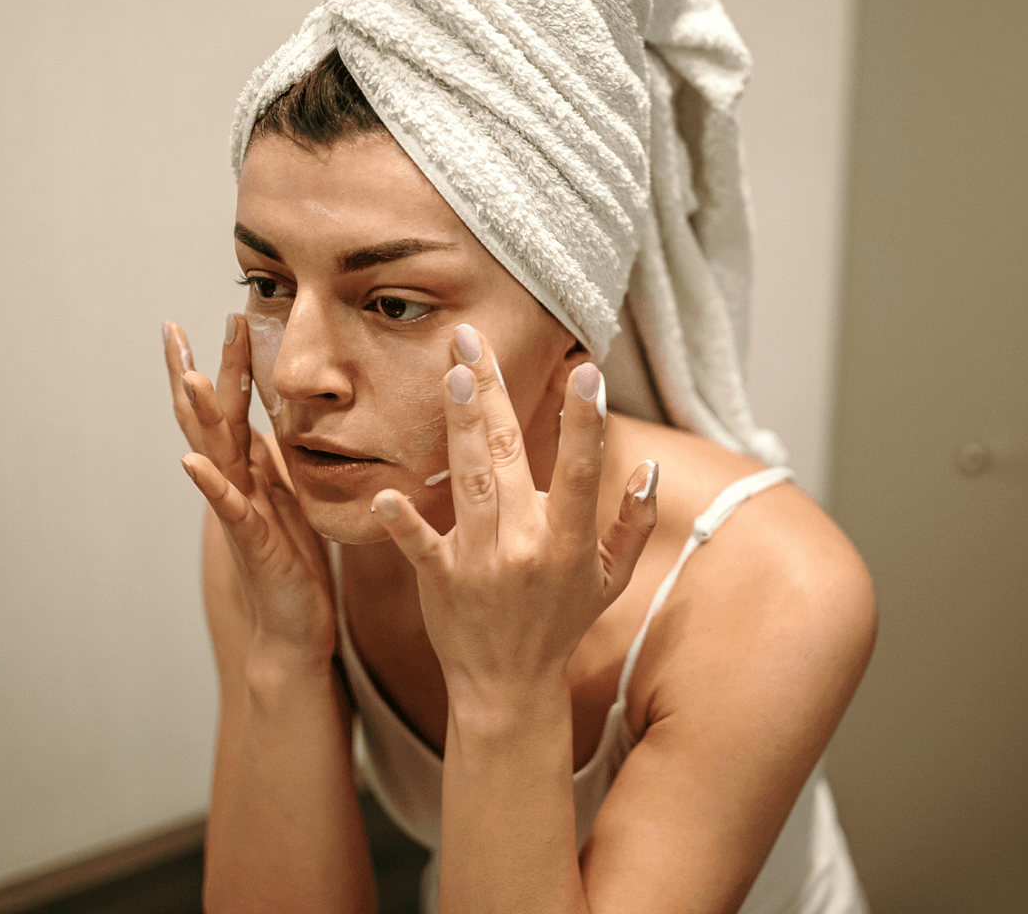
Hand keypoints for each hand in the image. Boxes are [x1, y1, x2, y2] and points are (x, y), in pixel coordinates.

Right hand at [163, 316, 334, 665]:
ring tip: (185, 377)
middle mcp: (236, 484)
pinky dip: (210, 483)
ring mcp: (239, 511)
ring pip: (213, 453)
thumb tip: (276, 423)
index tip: (225, 317)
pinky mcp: (252, 541)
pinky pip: (227, 508)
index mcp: (251, 471)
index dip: (225, 365)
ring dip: (197, 415)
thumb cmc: (294, 564)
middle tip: (176, 328)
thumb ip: (279, 462)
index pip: (231, 408)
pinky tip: (190, 461)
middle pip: (209, 419)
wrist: (294, 626)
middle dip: (196, 371)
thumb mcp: (292, 499)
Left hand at [370, 324, 658, 717]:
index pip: (578, 471)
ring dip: (461, 427)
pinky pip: (418, 546)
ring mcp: (479, 563)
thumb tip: (645, 466)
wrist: (508, 686)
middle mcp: (524, 546)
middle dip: (495, 394)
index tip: (586, 370)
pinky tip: (382, 495)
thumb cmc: (560, 622)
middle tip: (474, 340)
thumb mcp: (612, 579)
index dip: (584, 421)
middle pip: (509, 457)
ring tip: (454, 375)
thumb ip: (633, 522)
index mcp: (568, 542)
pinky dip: (400, 524)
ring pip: (469, 482)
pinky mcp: (439, 579)